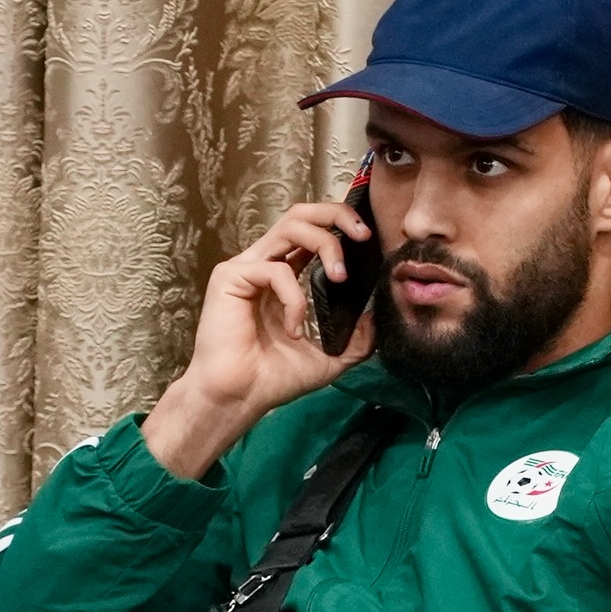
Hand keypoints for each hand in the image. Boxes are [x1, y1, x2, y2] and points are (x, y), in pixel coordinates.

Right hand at [142, 203, 377, 478]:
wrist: (240, 399)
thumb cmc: (274, 378)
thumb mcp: (330, 357)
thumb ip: (356, 337)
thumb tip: (380, 314)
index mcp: (285, 276)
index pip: (313, 231)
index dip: (340, 224)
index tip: (368, 240)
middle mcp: (265, 264)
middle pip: (301, 213)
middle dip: (336, 214)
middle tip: (363, 235)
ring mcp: (246, 267)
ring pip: (290, 226)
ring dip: (325, 245)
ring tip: (340, 277)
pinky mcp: (231, 276)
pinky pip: (276, 270)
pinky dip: (294, 298)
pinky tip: (293, 329)